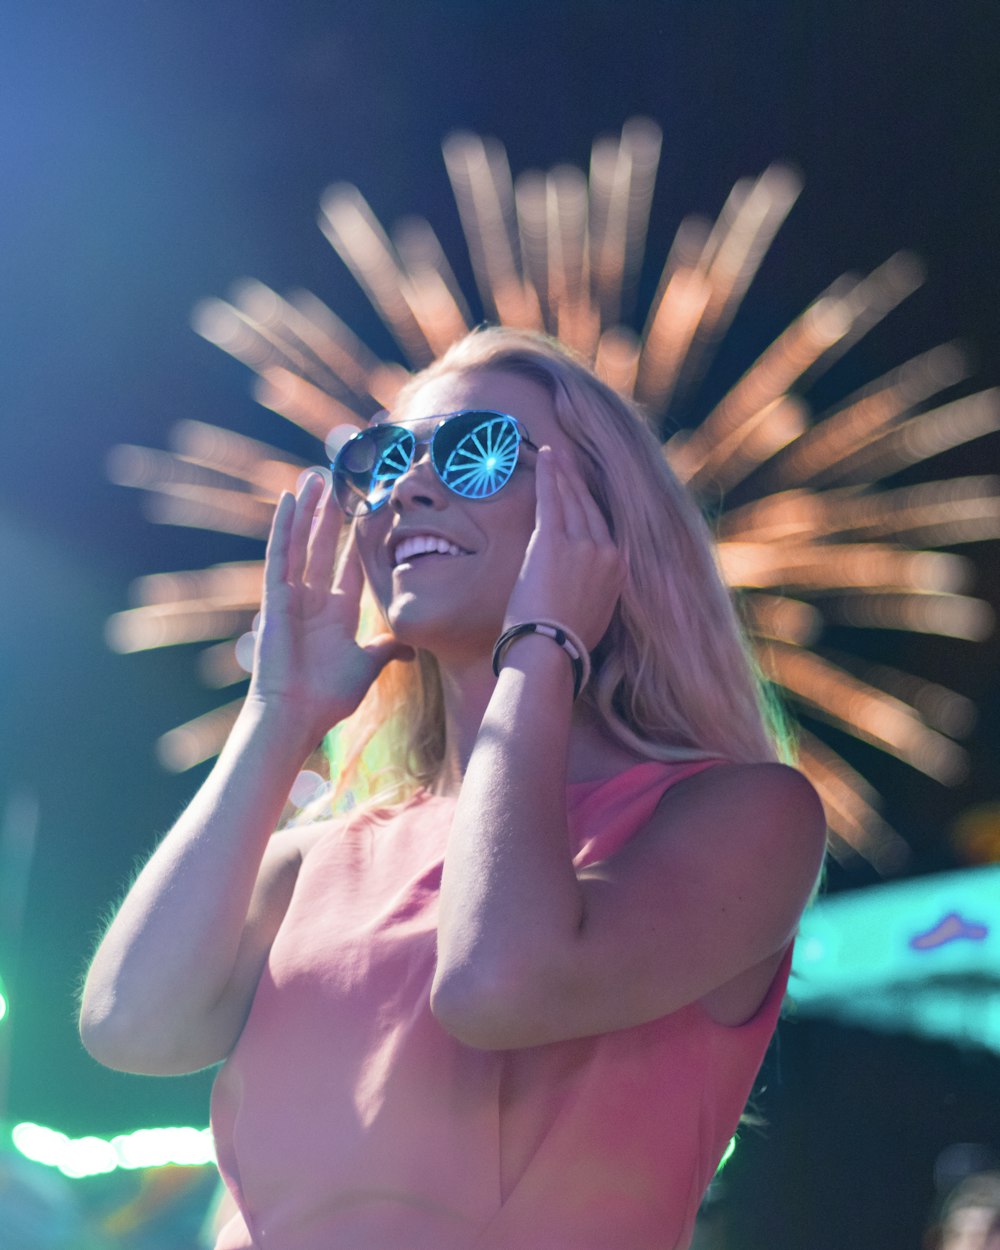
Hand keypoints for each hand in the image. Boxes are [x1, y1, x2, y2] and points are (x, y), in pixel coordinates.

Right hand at [248, 473, 412, 738]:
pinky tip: (289, 500)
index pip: (351, 564)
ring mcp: (293, 595)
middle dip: (331, 515)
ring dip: (309, 511)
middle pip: (325, 546)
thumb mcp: (368, 666)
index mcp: (337, 613)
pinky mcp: (275, 596)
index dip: (359, 538)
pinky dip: (283, 526)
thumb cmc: (328, 697)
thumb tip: (411, 648)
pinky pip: (280, 554)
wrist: (298, 714)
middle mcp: (314, 599)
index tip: (369, 511)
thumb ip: (386, 650)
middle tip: (338, 481)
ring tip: (315, 478)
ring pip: (302, 542)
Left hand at [503, 447, 625, 651]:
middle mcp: (606, 551)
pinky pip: (552, 498)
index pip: (603, 528)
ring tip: (554, 454)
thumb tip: (583, 587)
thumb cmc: (564, 644)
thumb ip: (594, 590)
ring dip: (563, 474)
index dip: (590, 506)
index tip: (583, 490)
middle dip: (577, 482)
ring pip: (572, 499)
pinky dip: (550, 474)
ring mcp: (582, 544)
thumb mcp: (594, 615)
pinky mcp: (553, 540)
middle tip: (568, 460)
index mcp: (618, 569)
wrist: (551, 651)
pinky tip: (545, 456)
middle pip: (589, 508)